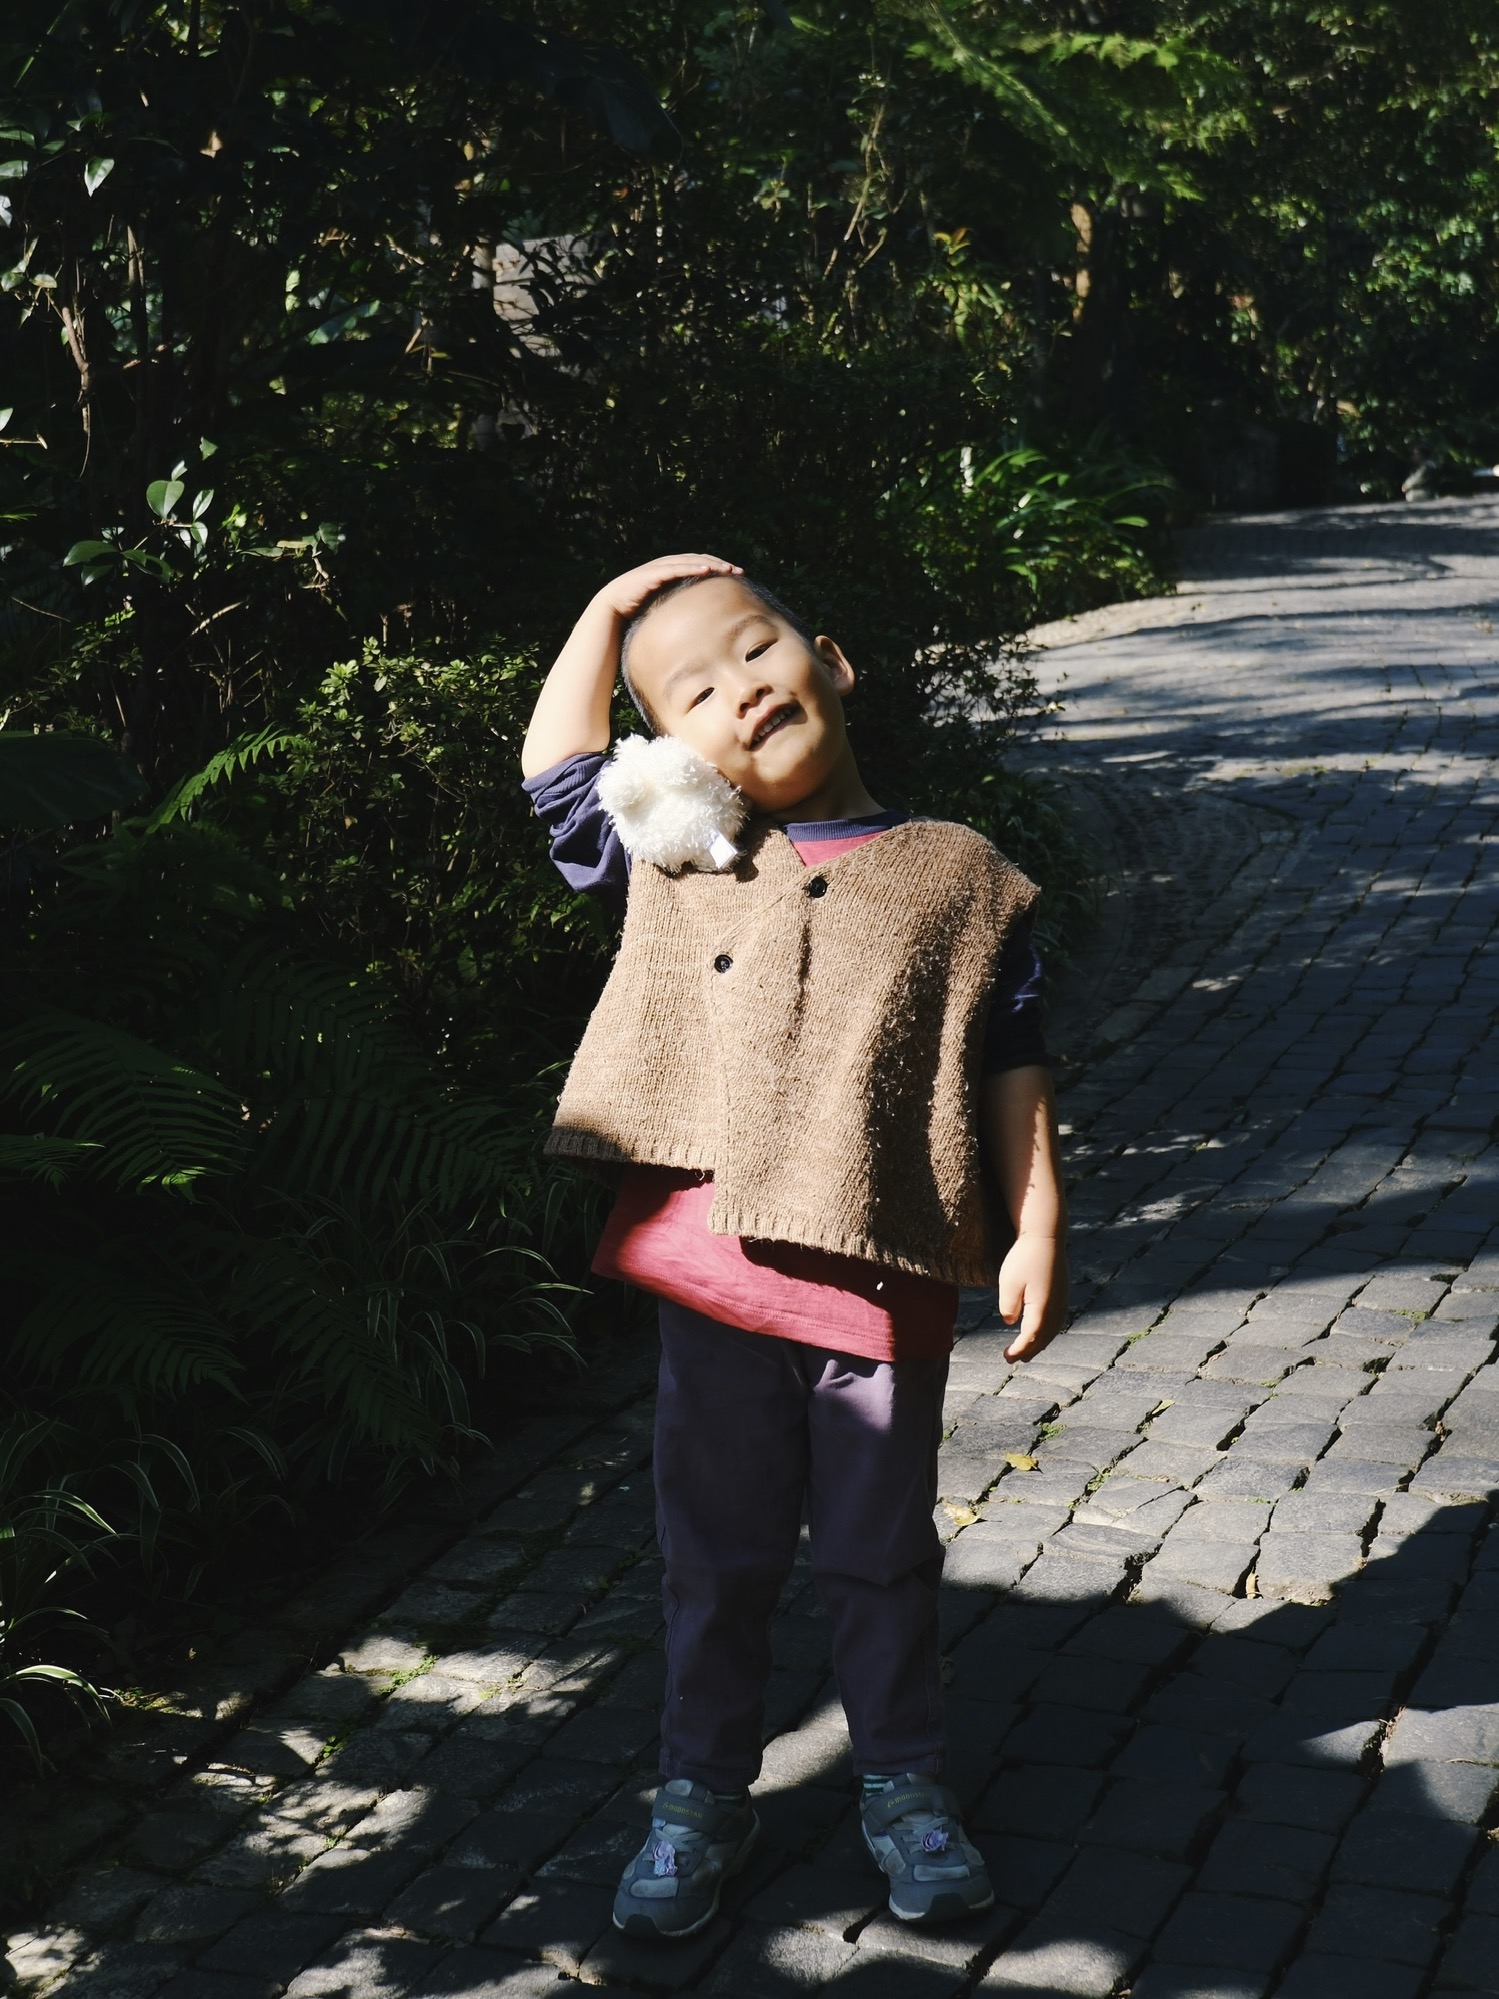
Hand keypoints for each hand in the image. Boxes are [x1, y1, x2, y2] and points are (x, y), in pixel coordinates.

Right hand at [595, 554, 741, 621]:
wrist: (611, 610)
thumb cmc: (635, 613)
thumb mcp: (662, 609)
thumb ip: (677, 609)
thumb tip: (696, 627)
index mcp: (670, 572)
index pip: (698, 565)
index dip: (717, 567)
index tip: (735, 575)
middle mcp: (666, 566)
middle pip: (698, 560)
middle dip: (719, 564)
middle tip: (739, 571)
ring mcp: (658, 568)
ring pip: (690, 561)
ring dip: (710, 564)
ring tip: (727, 569)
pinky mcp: (652, 574)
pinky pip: (676, 568)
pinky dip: (692, 568)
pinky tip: (706, 570)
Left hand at [997, 1231, 1068, 1362]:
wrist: (1046, 1234)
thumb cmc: (1024, 1257)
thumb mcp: (1008, 1282)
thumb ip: (1008, 1306)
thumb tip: (1010, 1322)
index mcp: (1042, 1307)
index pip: (1030, 1337)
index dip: (1018, 1350)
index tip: (1006, 1357)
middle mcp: (1056, 1307)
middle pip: (1043, 1338)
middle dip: (1028, 1351)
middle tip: (1012, 1359)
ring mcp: (1062, 1300)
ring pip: (1053, 1330)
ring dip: (1040, 1343)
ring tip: (1026, 1351)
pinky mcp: (1063, 1292)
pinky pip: (1057, 1320)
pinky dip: (1048, 1331)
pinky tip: (1040, 1331)